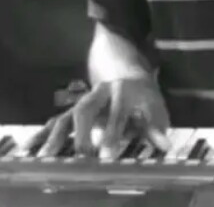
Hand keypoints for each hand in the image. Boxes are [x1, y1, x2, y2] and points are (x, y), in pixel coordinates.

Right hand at [29, 78, 169, 158]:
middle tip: (80, 156)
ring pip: (69, 114)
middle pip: (87, 108)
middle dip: (82, 133)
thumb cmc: (144, 99)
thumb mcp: (155, 109)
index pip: (117, 112)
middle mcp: (102, 92)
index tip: (107, 156)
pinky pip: (57, 120)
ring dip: (59, 135)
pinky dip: (44, 134)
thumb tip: (165, 146)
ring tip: (48, 156)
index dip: (112, 133)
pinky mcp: (76, 110)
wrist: (129, 74)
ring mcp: (88, 100)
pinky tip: (31, 148)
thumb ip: (156, 128)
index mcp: (124, 90)